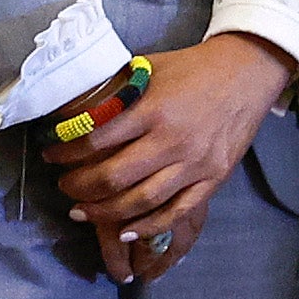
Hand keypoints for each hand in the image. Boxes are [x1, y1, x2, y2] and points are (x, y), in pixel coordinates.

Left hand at [47, 34, 290, 279]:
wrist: (246, 72)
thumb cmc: (192, 68)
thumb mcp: (149, 69)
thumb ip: (117, 92)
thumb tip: (74, 108)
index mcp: (152, 109)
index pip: (95, 140)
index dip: (66, 152)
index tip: (51, 155)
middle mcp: (172, 139)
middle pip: (113, 177)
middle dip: (79, 187)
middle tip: (64, 187)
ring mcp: (195, 163)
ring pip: (141, 201)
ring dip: (105, 212)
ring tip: (84, 211)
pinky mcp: (213, 178)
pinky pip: (176, 211)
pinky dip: (149, 225)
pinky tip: (127, 229)